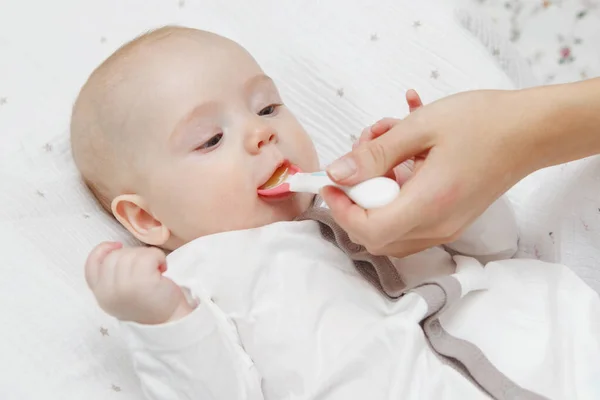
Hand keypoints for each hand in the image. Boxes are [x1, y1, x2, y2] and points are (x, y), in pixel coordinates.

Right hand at [85, 242, 192, 323]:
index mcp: (101, 295)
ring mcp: (124, 286)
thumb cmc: (149, 303)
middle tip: (147, 267)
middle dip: (133, 254)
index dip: (101, 250)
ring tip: (155, 270)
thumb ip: (111, 276)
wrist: (170, 321)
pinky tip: (162, 268)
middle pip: (114, 256)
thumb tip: (115, 249)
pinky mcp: (142, 282)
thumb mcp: (120, 294)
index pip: (91, 265)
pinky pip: (148, 255)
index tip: (117, 245)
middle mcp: (108, 292)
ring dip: (148, 256)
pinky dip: (158, 257)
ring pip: (132, 254)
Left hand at [322, 88, 535, 256]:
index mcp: (429, 203)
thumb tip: (338, 173)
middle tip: (359, 161)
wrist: (531, 131)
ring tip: (384, 150)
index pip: (369, 229)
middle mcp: (437, 225)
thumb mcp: (420, 127)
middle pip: (376, 235)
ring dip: (376, 196)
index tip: (332, 184)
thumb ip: (375, 154)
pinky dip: (395, 196)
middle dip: (356, 200)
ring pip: (391, 229)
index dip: (342, 210)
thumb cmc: (483, 122)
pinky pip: (410, 220)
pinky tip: (403, 159)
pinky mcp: (451, 220)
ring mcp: (446, 226)